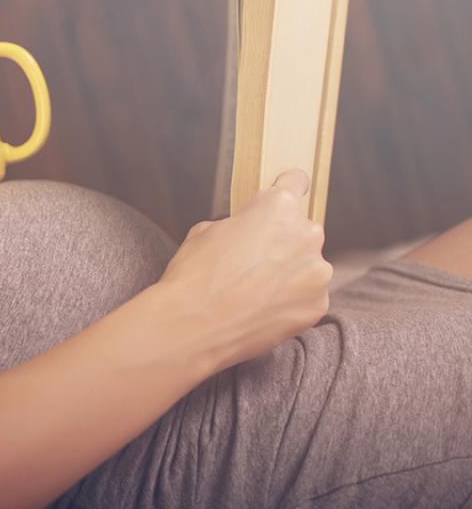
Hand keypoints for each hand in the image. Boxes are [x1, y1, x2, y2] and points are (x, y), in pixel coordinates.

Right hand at [157, 170, 332, 373]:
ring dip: (288, 274)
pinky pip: (308, 297)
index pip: (296, 182)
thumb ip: (236, 225)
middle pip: (301, 230)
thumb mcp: (204, 232)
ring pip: (306, 266)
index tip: (280, 201)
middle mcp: (306, 234)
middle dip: (281, 242)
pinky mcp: (318, 305)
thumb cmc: (194, 276)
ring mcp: (317, 272)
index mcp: (278, 207)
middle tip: (251, 262)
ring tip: (254, 292)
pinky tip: (262, 310)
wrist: (193, 327)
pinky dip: (290, 302)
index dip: (285, 190)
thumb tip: (244, 233)